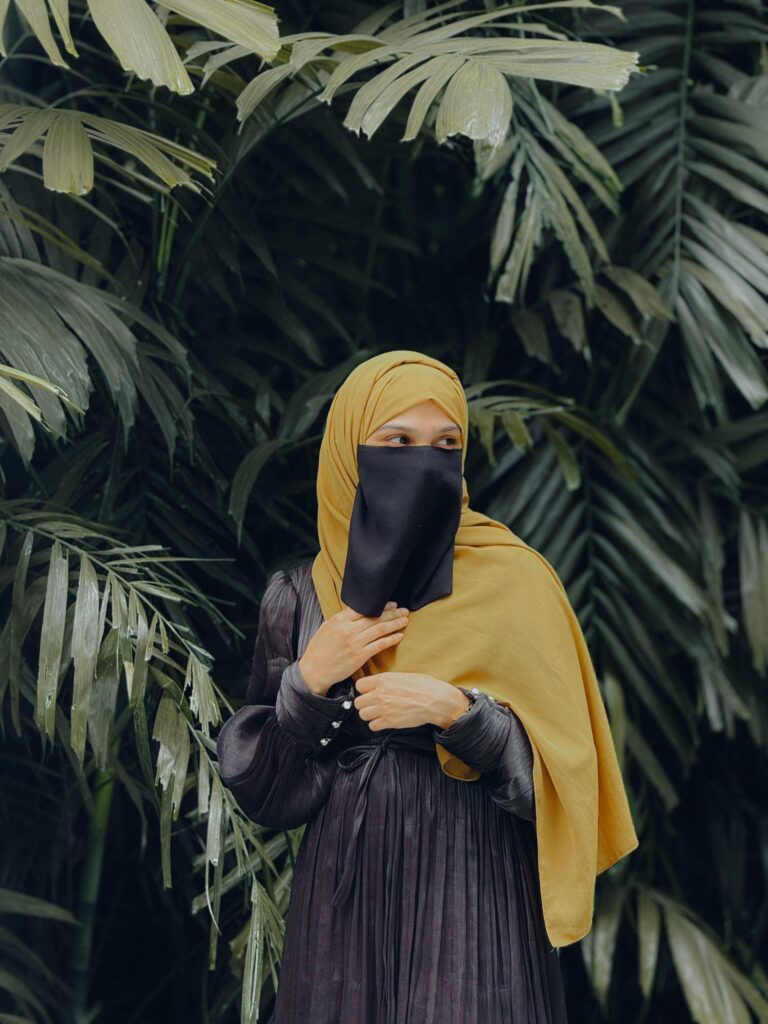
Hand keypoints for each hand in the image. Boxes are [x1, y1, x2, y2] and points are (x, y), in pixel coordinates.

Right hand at [298, 601, 410, 695]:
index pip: (365, 607)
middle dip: (393, 613)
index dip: (381, 605)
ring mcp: (355, 642)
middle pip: (376, 617)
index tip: (391, 604)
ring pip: (381, 629)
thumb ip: (341, 619)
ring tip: (405, 620)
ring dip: (395, 623)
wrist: (314, 671)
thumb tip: (356, 612)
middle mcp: (349, 629)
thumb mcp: (326, 628)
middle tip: (403, 610)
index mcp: (340, 620)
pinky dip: (392, 639)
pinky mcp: (360, 656)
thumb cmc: (319, 650)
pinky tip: (399, 635)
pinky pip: (380, 645)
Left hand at [353, 672, 470, 730]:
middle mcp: (380, 694)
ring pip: (363, 715)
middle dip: (365, 704)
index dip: (364, 689)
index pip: (359, 685)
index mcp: (383, 680)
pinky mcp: (389, 722)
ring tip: (379, 713)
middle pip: (358, 702)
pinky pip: (372, 726)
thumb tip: (380, 683)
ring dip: (370, 715)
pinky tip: (385, 720)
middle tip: (373, 704)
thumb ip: (388, 680)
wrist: (437, 701)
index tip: (369, 692)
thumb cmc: (425, 686)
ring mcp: (384, 709)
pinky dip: (377, 724)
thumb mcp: (404, 676)